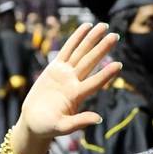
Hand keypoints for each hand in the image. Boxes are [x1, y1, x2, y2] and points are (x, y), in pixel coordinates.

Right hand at [13, 22, 120, 153]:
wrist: (34, 122)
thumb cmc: (47, 127)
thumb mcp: (62, 127)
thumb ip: (79, 122)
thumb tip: (99, 119)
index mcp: (76, 96)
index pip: (94, 83)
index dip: (105, 74)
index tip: (118, 65)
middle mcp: (73, 82)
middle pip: (90, 62)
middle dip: (102, 48)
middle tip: (116, 35)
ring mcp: (65, 74)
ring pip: (80, 53)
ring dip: (92, 39)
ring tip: (104, 26)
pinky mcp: (55, 68)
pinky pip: (67, 50)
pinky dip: (76, 38)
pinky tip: (86, 27)